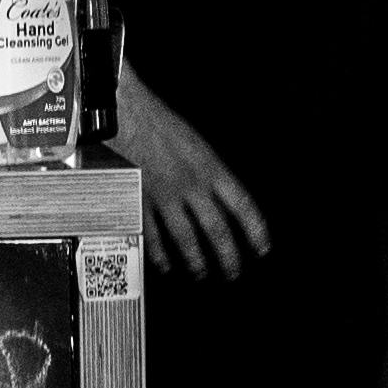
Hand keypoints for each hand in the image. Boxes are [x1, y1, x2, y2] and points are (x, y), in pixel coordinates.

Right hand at [116, 61, 274, 281]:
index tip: (262, 247)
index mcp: (211, 168)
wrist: (126, 113)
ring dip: (196, 261)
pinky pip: (153, 236)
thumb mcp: (198, 144)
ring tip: (201, 273)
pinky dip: (159, 254)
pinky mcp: (141, 202)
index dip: (256, 231)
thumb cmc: (161, 122)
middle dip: (228, 256)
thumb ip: (212, 172)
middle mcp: (192, 186)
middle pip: (217, 230)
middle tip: (233, 272)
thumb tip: (225, 197)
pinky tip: (165, 264)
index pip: (243, 206)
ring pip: (186, 239)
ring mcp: (166, 197)